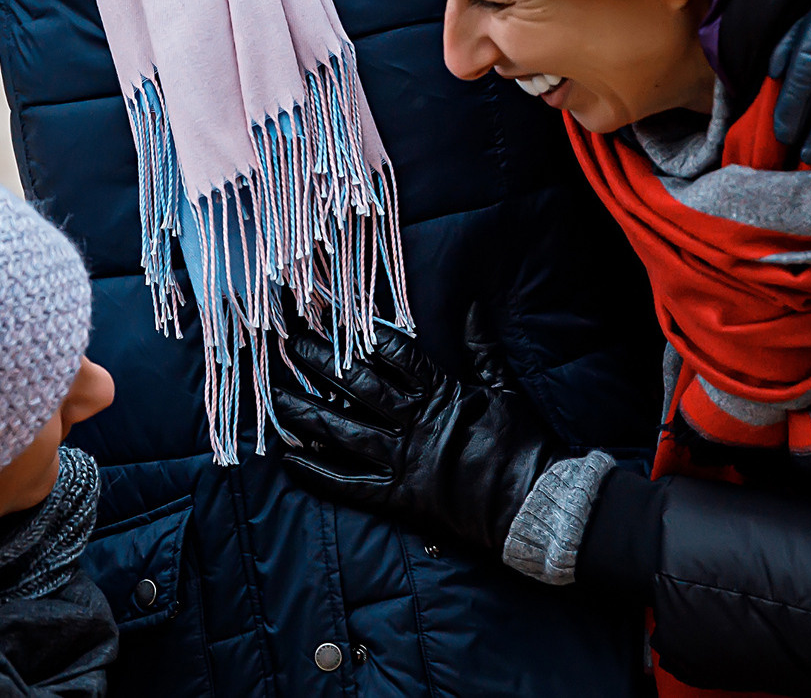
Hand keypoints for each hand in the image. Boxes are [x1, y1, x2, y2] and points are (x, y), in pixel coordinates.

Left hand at [271, 309, 565, 559]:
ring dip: (308, 413)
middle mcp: (414, 425)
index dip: (364, 336)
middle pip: (357, 386)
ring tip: (277, 397)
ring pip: (344, 432)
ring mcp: (404, 462)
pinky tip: (291, 460)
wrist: (534, 504)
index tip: (335, 319)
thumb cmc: (523, 445)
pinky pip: (351, 485)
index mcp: (440, 394)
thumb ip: (482, 348)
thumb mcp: (503, 388)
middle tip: (291, 345)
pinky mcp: (399, 498)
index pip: (394, 356)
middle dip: (321, 364)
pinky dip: (320, 473)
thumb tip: (473, 306)